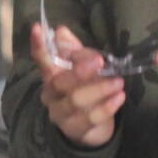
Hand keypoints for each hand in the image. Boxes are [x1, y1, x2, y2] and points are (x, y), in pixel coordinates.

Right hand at [31, 23, 125, 147]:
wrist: (90, 127)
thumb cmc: (85, 89)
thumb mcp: (82, 67)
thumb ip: (74, 50)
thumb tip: (61, 31)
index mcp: (51, 76)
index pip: (41, 59)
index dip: (39, 45)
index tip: (37, 28)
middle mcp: (51, 96)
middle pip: (59, 83)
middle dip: (80, 72)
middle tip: (101, 61)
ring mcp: (61, 115)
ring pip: (76, 102)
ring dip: (100, 90)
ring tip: (119, 82)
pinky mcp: (75, 130)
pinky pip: (90, 119)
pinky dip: (107, 107)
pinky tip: (120, 97)